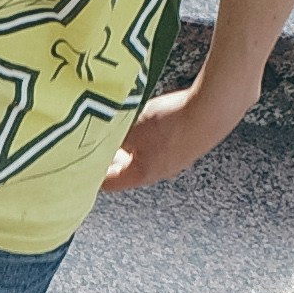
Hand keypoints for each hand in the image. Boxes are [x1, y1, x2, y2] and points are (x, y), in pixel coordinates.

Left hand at [100, 73, 251, 193]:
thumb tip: (97, 142)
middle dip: (111, 157)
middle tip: (97, 143)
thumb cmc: (172, 121)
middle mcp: (160, 172)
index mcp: (142, 174)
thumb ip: (112, 139)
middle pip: (128, 170)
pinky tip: (149, 119)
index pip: (110, 184)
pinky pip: (162, 143)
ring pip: (145, 155)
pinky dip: (150, 135)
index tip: (80, 167)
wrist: (212, 109)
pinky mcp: (189, 143)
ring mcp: (177, 159)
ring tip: (122, 128)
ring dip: (132, 144)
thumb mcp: (130, 129)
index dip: (92, 175)